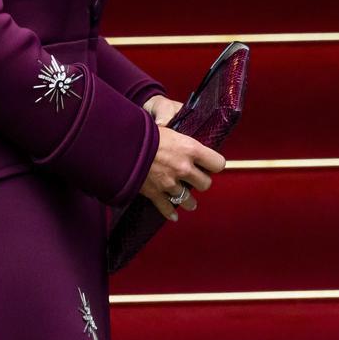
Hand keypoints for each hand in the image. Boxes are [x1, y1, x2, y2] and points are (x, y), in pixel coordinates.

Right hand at [139, 97, 226, 222]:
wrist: (120, 144)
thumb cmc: (143, 130)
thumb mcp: (165, 124)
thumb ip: (176, 134)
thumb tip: (181, 128)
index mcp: (189, 149)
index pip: (217, 163)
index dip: (214, 163)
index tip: (209, 163)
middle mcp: (183, 168)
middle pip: (205, 184)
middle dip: (201, 181)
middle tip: (196, 178)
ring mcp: (169, 183)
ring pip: (188, 200)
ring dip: (188, 200)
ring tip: (189, 201)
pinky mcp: (155, 193)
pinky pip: (167, 208)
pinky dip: (169, 212)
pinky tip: (174, 215)